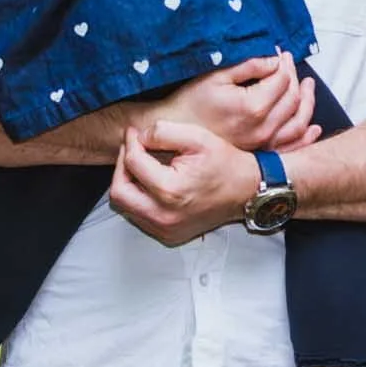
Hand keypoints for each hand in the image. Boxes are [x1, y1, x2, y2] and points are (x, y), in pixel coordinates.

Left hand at [109, 120, 261, 245]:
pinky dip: (139, 198)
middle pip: (119, 192)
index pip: (133, 163)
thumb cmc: (225, 164)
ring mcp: (165, 229)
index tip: (135, 133)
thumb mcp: (198, 137)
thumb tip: (138, 137)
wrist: (247, 191)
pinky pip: (139, 216)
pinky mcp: (167, 235)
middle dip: (121, 167)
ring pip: (125, 207)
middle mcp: (164, 216)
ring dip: (128, 183)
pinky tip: (151, 182)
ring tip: (142, 164)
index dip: (130, 143)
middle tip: (132, 150)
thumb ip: (163, 132)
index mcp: (170, 191)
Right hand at [157, 50, 319, 151]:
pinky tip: (313, 127)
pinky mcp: (260, 153)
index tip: (281, 53)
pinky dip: (305, 135)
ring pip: (298, 123)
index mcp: (253, 107)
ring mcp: (263, 144)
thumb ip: (250, 65)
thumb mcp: (217, 75)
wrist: (175, 132)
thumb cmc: (191, 101)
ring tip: (307, 87)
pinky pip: (291, 146)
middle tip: (289, 65)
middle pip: (293, 99)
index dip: (284, 63)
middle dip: (294, 78)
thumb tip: (274, 58)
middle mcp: (263, 128)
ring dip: (307, 103)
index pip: (282, 79)